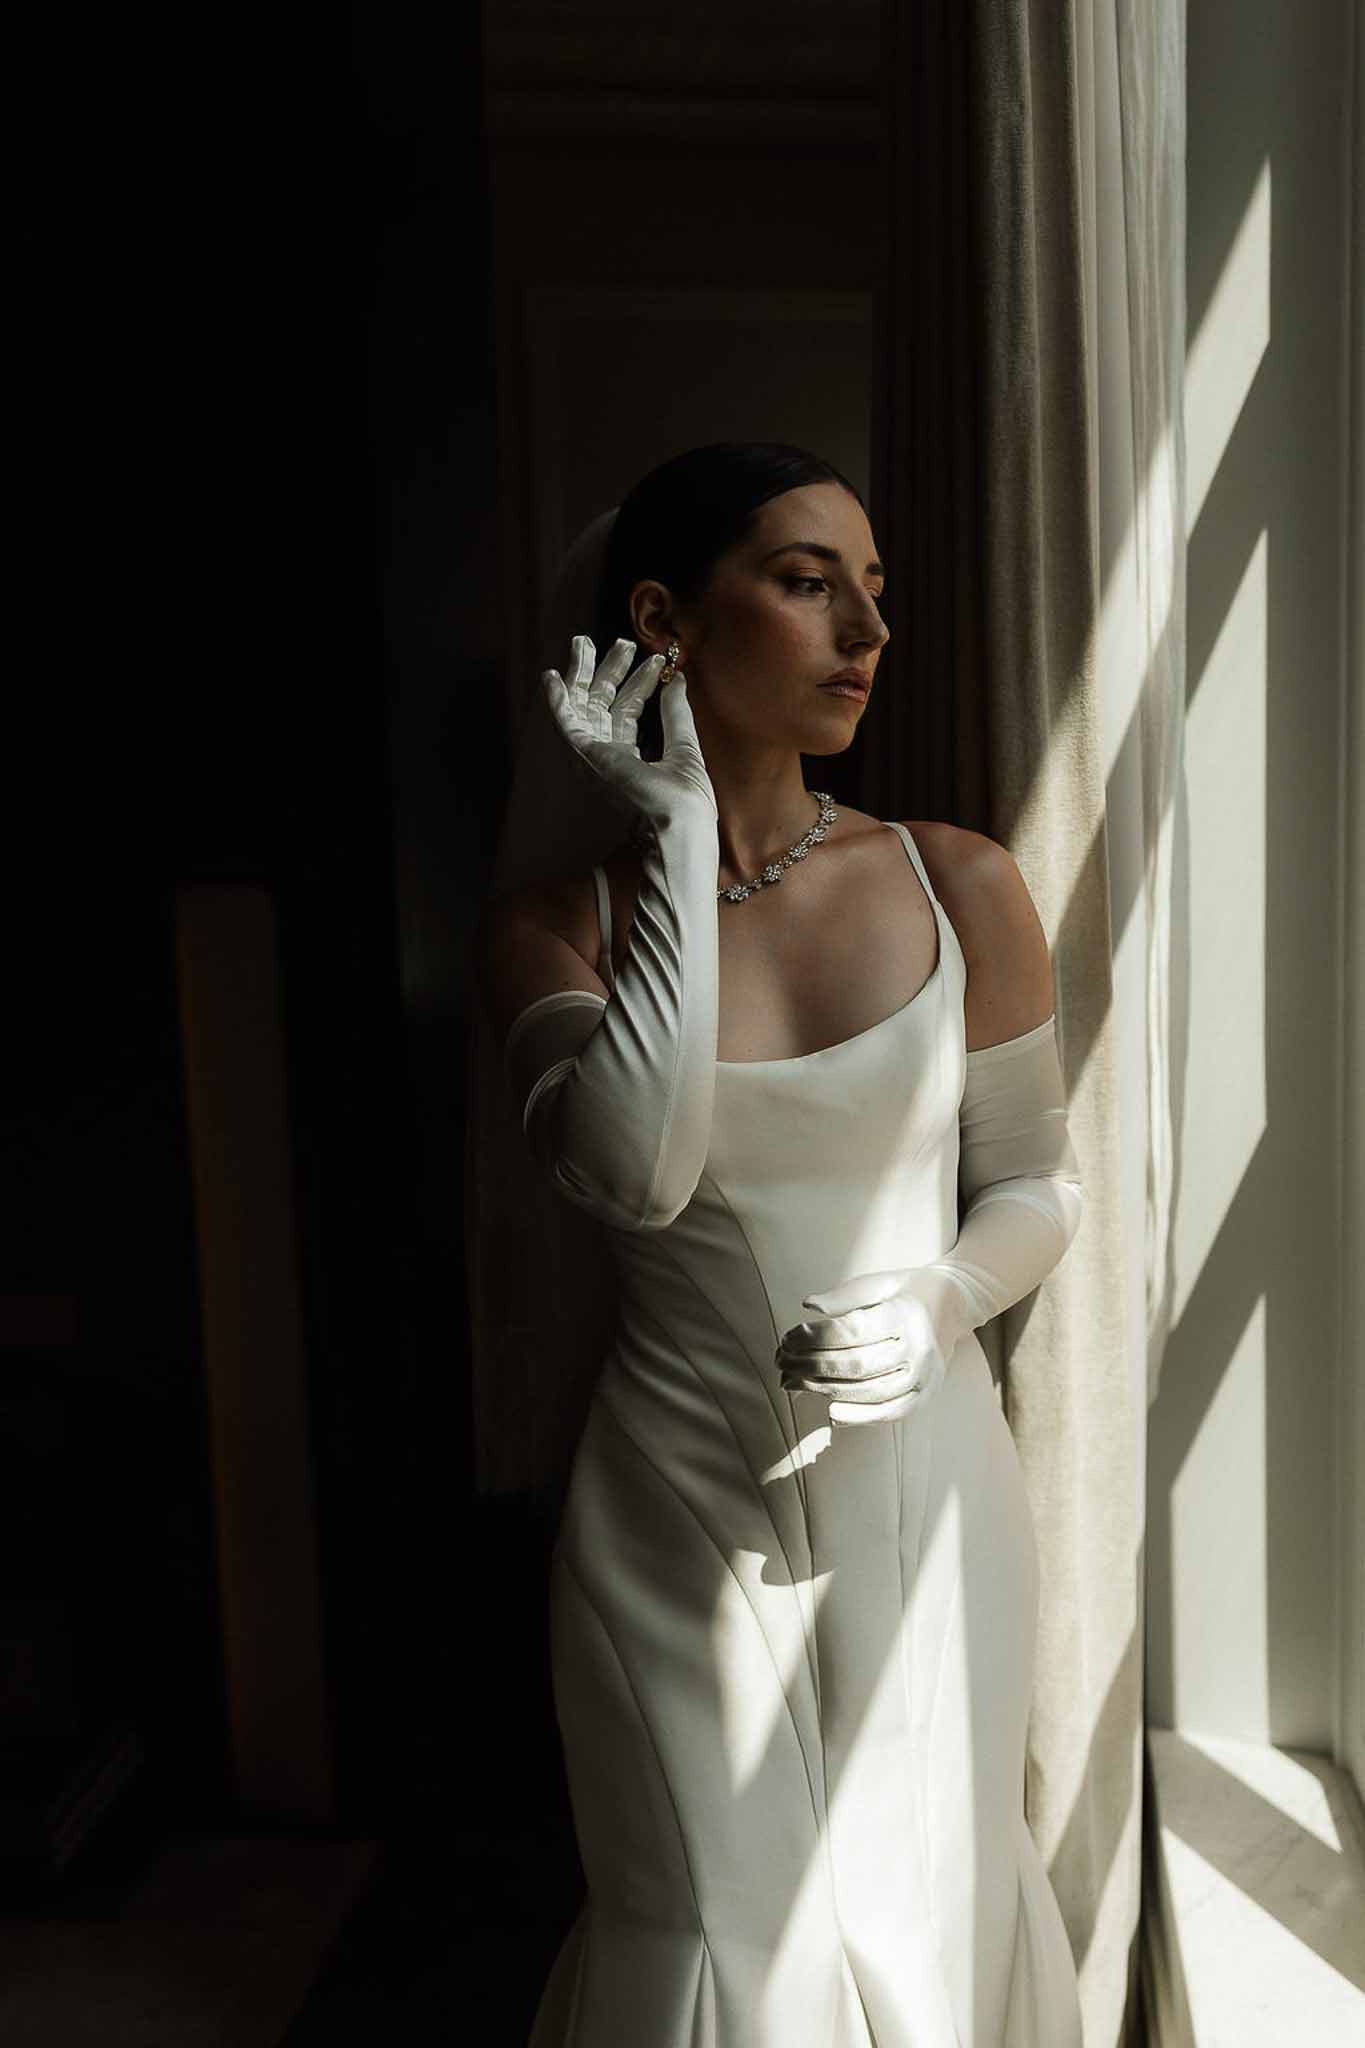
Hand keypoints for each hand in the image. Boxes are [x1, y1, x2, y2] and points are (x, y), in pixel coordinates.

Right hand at [543, 634, 717, 831]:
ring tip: (583, 642)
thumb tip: (676, 679)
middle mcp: (608, 759)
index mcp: (630, 761)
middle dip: (606, 672)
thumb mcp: (684, 747)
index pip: (628, 714)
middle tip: (619, 642)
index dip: (640, 684)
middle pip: (601, 707)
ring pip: (582, 708)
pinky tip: (554, 676)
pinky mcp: (586, 757)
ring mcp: (595, 759)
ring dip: (581, 675)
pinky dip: (557, 699)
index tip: (656, 663)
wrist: (679, 826)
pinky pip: (566, 723)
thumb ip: (676, 714)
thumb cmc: (686, 802)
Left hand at [775, 1267, 959, 1426]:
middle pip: (856, 1364)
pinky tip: (832, 1412)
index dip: (816, 1336)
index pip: (853, 1331)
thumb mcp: (878, 1283)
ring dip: (825, 1391)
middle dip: (811, 1365)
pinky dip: (860, 1417)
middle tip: (782, 1361)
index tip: (789, 1336)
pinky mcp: (925, 1395)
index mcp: (905, 1314)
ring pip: (868, 1392)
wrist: (954, 1304)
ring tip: (794, 1383)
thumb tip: (809, 1306)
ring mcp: (924, 1376)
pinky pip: (890, 1413)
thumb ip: (845, 1296)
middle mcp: (918, 1347)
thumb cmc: (907, 1292)